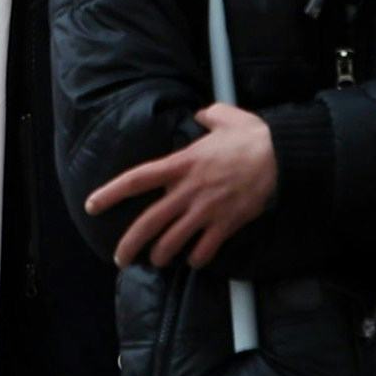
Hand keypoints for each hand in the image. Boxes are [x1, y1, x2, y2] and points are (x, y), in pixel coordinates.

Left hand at [85, 103, 278, 270]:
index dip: (111, 193)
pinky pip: (205, 249)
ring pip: (174, 241)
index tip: (92, 205)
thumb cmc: (252, 136)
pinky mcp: (226, 224)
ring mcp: (206, 210)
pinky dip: (197, 258)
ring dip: (162, 254)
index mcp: (181, 164)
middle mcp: (188, 190)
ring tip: (157, 260)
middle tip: (119, 259)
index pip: (137, 179)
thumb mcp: (225, 116)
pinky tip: (194, 260)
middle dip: (130, 244)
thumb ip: (207, 116)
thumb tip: (202, 115)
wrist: (282, 158)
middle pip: (150, 222)